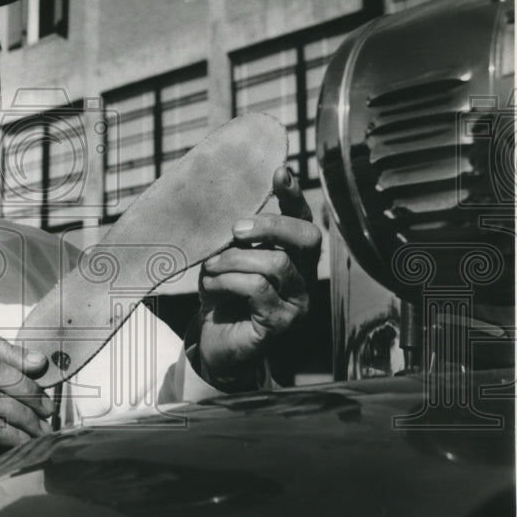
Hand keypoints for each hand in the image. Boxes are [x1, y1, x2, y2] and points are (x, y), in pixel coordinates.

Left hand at [195, 166, 320, 389]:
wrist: (213, 344)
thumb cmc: (221, 296)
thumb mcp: (223, 258)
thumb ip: (232, 237)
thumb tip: (219, 203)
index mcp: (291, 255)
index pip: (302, 219)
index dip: (294, 195)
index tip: (280, 171)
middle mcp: (302, 276)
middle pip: (307, 237)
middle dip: (271, 225)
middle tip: (236, 229)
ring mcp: (297, 301)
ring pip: (276, 264)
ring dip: (234, 260)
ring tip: (209, 267)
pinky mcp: (281, 323)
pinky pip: (258, 289)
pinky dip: (227, 282)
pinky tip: (210, 287)